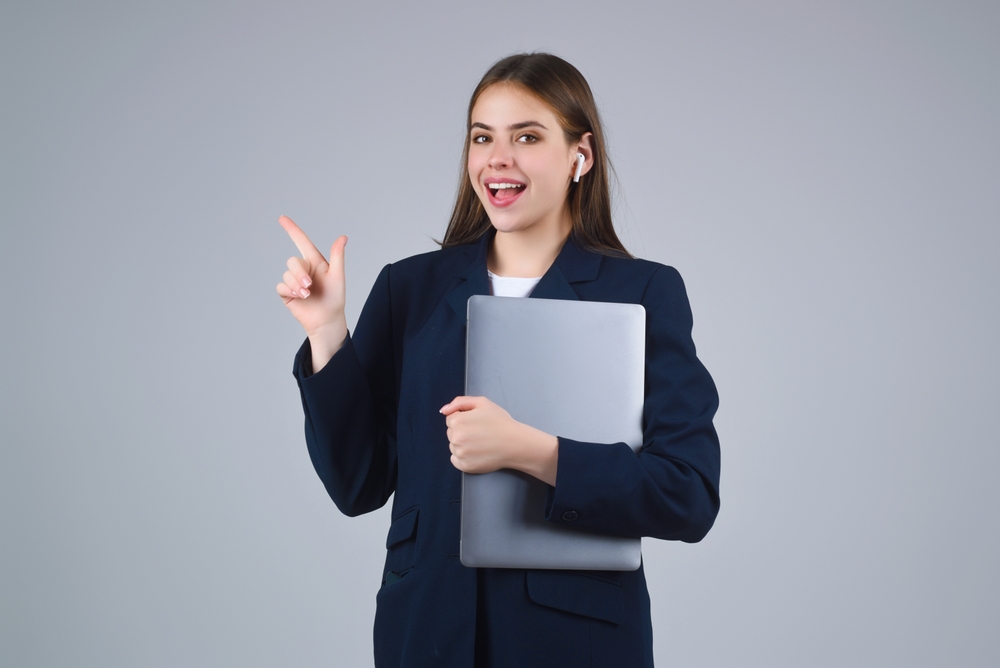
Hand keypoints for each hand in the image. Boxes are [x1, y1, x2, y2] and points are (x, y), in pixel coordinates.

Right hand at [276, 215, 347, 369]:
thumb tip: (343, 237)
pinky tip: (299, 297)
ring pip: (287, 274)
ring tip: (307, 294)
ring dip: (296, 284)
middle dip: (300, 273)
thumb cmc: (335, 298)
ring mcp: (294, 281)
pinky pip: (281, 286)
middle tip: (309, 285)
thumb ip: (338, 256)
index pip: (301, 241)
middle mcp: (303, 269)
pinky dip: (289, 290)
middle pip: (293, 261)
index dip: (292, 229)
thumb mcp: (338, 276)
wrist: (327, 320)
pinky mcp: (287, 293)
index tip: (282, 218)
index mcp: (315, 262)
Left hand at [440, 396, 558, 484]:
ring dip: (462, 444)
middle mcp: (455, 438)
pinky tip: (477, 452)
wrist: (515, 443)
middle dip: (462, 431)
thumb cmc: (500, 422)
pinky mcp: (465, 466)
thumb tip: (443, 410)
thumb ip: (460, 402)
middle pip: (451, 433)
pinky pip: (455, 460)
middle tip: (480, 432)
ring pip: (453, 446)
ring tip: (480, 442)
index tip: (477, 422)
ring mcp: (460, 453)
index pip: (451, 419)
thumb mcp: (482, 403)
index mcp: (457, 421)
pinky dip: (463, 457)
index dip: (464, 419)